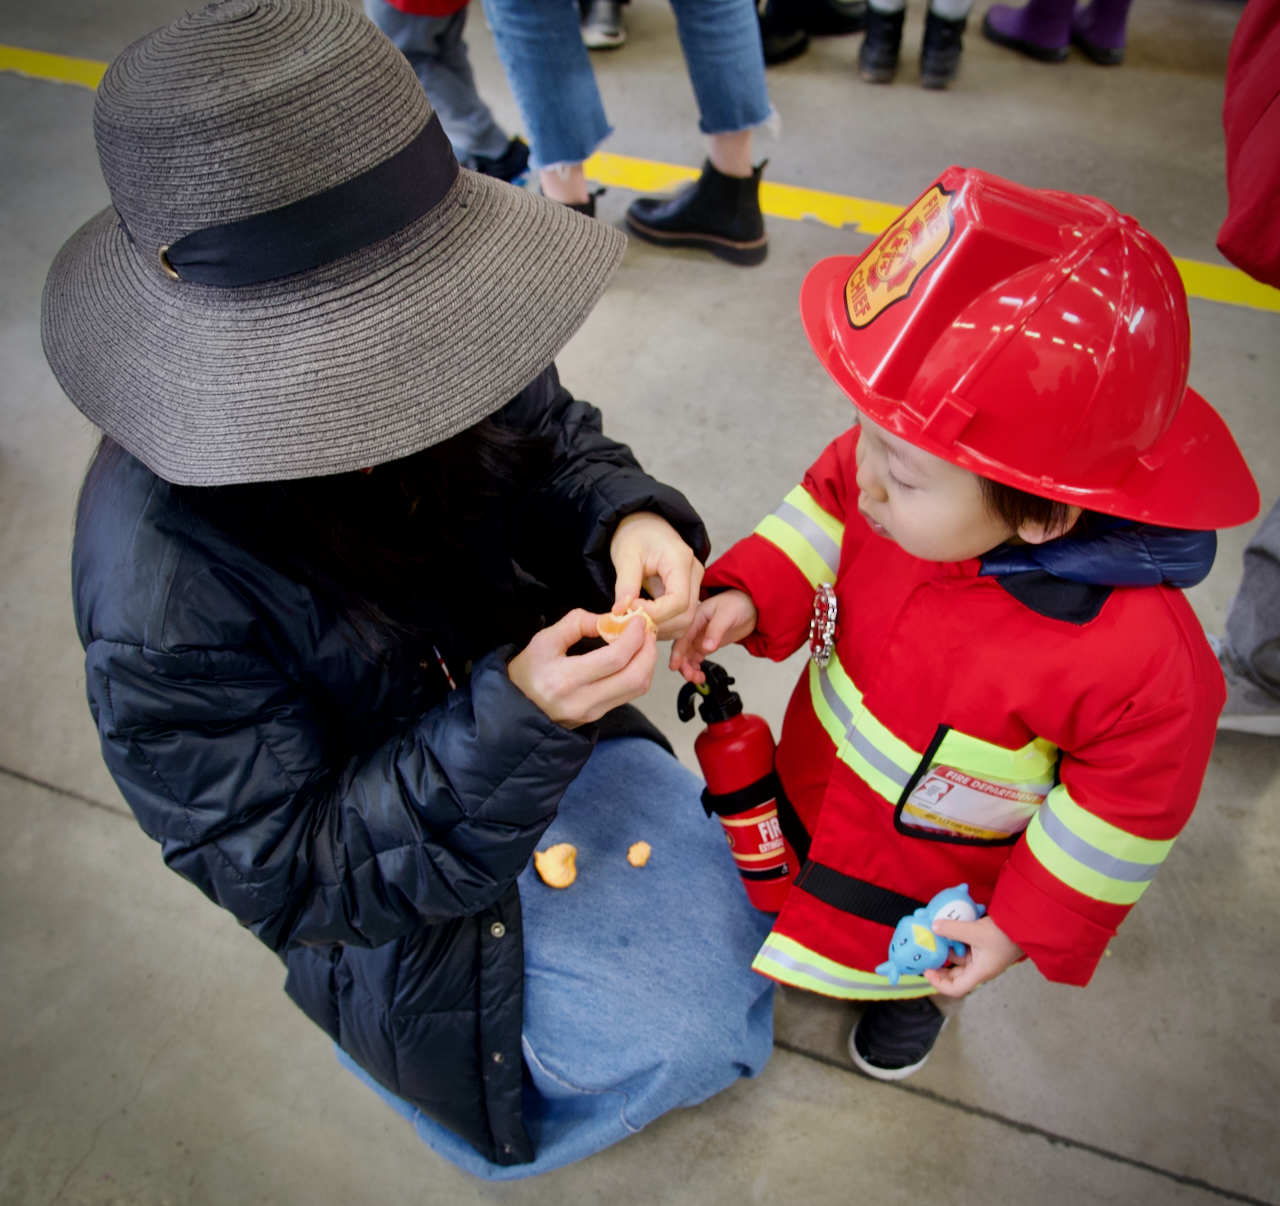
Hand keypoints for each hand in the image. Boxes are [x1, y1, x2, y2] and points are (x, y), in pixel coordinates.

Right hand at [508, 608, 657, 728]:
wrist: (515, 710)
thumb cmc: (527, 672)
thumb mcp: (544, 640)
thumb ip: (577, 623)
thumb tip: (609, 619)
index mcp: (565, 679)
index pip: (615, 659)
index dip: (634, 636)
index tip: (637, 619)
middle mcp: (582, 701)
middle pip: (635, 678)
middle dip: (648, 650)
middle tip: (647, 630)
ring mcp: (592, 713)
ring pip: (637, 689)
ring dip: (647, 663)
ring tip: (643, 642)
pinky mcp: (597, 717)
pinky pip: (629, 695)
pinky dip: (638, 673)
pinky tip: (633, 657)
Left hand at [609, 512, 703, 639]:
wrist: (644, 526)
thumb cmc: (635, 536)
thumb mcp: (626, 556)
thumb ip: (625, 584)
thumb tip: (620, 612)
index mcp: (681, 560)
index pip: (679, 600)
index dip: (656, 613)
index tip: (630, 612)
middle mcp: (694, 573)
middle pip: (686, 615)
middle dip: (658, 624)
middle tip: (630, 621)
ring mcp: (694, 584)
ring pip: (686, 621)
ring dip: (661, 628)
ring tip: (635, 620)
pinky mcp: (688, 593)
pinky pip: (681, 618)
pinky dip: (663, 625)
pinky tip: (644, 619)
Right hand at [669, 590, 757, 682]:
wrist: (750, 606)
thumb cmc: (737, 603)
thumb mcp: (726, 614)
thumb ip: (716, 630)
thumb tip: (707, 647)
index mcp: (695, 618)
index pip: (681, 638)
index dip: (677, 653)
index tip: (674, 666)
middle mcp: (694, 629)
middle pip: (683, 650)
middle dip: (684, 665)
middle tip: (690, 677)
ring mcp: (700, 637)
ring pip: (689, 656)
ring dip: (690, 669)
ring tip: (697, 679)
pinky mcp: (707, 643)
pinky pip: (697, 658)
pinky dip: (697, 668)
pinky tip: (700, 675)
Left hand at [924, 916, 1022, 997]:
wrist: (1023, 925)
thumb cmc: (1005, 935)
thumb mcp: (976, 932)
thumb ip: (953, 930)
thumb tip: (934, 927)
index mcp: (979, 973)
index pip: (956, 989)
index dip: (939, 984)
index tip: (927, 971)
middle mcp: (978, 968)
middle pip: (954, 974)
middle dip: (938, 966)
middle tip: (925, 955)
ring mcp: (980, 957)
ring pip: (957, 958)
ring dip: (946, 949)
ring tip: (933, 936)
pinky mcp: (981, 946)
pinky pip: (964, 946)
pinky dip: (954, 940)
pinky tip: (947, 928)